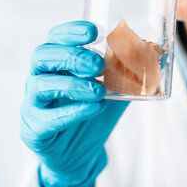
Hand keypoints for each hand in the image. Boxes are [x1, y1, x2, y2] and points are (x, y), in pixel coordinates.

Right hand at [20, 21, 127, 186]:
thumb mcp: (112, 90)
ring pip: (41, 84)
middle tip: (98, 63)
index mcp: (55, 63)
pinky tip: (93, 107)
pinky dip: (72, 111)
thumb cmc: (90, 114)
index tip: (94, 32)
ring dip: (72, 83)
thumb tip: (153, 52)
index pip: (55, 38)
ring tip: (99, 89)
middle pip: (42, 56)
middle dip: (71, 55)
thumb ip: (125, 71)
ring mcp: (33, 103)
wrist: (78, 155)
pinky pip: (47, 118)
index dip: (71, 31)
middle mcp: (39, 78)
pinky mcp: (34, 129)